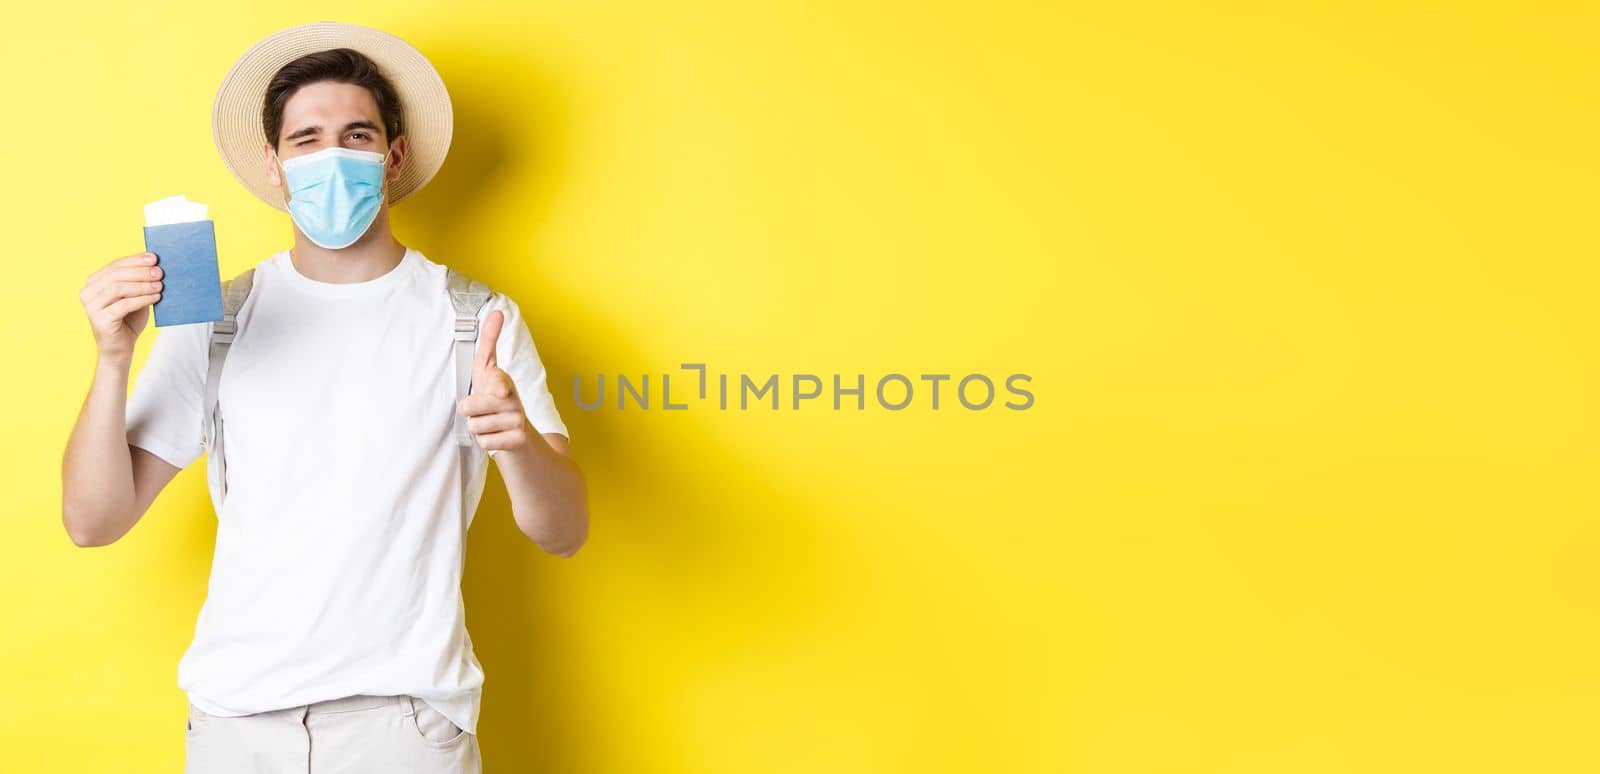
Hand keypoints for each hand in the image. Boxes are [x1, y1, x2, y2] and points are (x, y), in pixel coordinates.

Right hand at [81, 252, 163, 365]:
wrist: (121, 349)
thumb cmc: (129, 321)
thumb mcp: (135, 297)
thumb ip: (139, 282)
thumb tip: (156, 265)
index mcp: (94, 283)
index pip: (115, 266)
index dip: (135, 260)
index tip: (154, 258)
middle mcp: (88, 292)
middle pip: (115, 275)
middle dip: (140, 272)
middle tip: (160, 272)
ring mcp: (91, 306)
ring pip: (118, 288)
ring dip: (142, 285)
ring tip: (160, 286)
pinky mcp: (99, 320)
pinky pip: (123, 305)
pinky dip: (142, 299)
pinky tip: (156, 298)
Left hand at [457, 309, 531, 454]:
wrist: (519, 434)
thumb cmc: (496, 399)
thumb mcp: (487, 371)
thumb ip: (489, 342)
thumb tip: (497, 312)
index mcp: (503, 380)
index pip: (497, 380)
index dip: (496, 386)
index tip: (499, 391)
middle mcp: (513, 398)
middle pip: (469, 407)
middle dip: (468, 411)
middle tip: (480, 410)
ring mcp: (518, 419)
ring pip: (474, 426)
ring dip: (477, 427)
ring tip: (490, 423)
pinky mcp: (518, 439)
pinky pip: (484, 442)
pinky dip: (486, 442)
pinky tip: (497, 436)